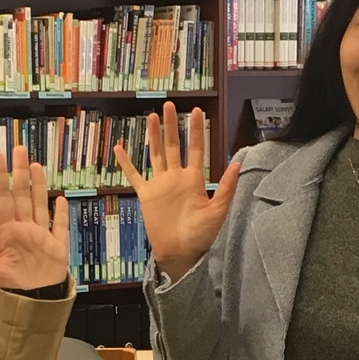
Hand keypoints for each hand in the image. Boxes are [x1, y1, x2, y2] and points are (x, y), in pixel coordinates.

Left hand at [0, 145, 69, 292]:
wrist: (29, 307)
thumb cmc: (5, 289)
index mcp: (6, 231)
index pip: (2, 198)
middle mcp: (24, 229)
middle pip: (21, 195)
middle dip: (19, 172)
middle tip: (18, 148)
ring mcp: (41, 237)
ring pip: (40, 205)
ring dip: (38, 186)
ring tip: (35, 165)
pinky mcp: (57, 249)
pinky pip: (61, 228)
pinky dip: (61, 215)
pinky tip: (59, 200)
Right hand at [117, 102, 240, 284]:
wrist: (180, 253)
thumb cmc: (201, 235)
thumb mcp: (217, 211)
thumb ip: (226, 187)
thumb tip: (238, 162)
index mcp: (194, 180)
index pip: (196, 148)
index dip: (197, 130)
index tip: (197, 111)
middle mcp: (176, 178)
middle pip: (174, 145)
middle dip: (172, 125)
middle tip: (170, 105)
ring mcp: (160, 185)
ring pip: (156, 154)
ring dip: (154, 136)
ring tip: (151, 116)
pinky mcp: (146, 195)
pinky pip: (134, 175)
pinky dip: (126, 162)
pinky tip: (120, 148)